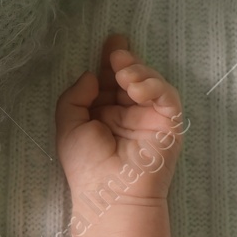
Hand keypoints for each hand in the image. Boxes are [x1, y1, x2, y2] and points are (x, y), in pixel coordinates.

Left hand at [54, 33, 183, 203]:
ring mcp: (149, 118)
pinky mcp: (169, 124)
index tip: (110, 42)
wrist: (109, 193)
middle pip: (131, 77)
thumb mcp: (68, 125)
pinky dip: (154, 86)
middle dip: (126, 59)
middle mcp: (128, 114)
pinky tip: (136, 88)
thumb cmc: (86, 165)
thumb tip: (91, 75)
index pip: (110, 82)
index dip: (110, 61)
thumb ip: (75, 97)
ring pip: (151, 83)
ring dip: (138, 71)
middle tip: (117, 50)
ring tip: (123, 72)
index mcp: (104, 115)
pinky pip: (167, 97)